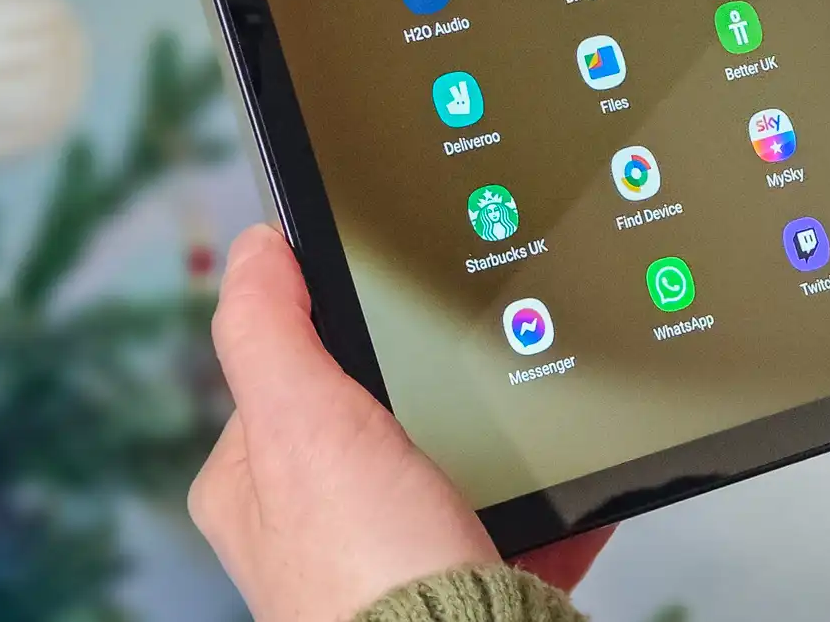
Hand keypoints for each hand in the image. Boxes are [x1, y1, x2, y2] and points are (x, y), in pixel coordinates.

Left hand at [191, 225, 611, 620]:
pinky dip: (552, 501)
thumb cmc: (368, 575)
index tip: (393, 296)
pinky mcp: (467, 582)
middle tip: (476, 353)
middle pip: (377, 416)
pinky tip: (574, 477)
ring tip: (533, 409)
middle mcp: (314, 529)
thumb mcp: (303, 427)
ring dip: (502, 441)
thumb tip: (257, 248)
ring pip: (455, 466)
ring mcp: (393, 558)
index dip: (335, 325)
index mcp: (256, 488)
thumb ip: (270, 331)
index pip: (286, 372)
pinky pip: (520, 520)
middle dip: (434, 386)